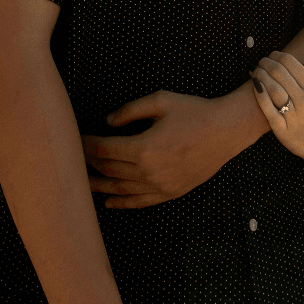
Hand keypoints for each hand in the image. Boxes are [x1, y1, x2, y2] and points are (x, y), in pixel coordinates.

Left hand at [82, 87, 265, 207]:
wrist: (226, 131)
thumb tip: (109, 121)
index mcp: (144, 147)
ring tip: (82, 183)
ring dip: (99, 185)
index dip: (87, 144)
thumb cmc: (195, 112)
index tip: (78, 139)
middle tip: (77, 157)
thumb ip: (130, 110)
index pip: (104, 149)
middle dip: (90, 162)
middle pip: (109, 168)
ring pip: (119, 189)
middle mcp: (148, 171)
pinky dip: (121, 203)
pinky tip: (109, 201)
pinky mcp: (170, 193)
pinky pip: (139, 202)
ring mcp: (159, 185)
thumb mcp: (161, 101)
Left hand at [251, 51, 303, 164]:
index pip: (291, 63)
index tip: (273, 55)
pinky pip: (267, 108)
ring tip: (256, 70)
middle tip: (262, 61)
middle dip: (267, 62)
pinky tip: (255, 85)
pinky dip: (260, 94)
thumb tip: (302, 63)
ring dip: (260, 74)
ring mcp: (293, 116)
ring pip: (273, 88)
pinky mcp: (281, 128)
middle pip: (280, 73)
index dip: (278, 55)